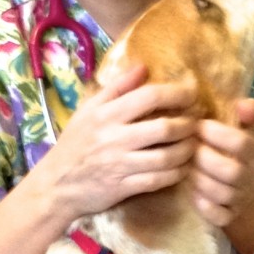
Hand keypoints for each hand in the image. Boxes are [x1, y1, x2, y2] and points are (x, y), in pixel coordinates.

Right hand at [40, 62, 198, 223]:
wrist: (57, 184)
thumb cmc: (75, 143)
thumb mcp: (89, 109)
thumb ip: (117, 87)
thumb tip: (143, 66)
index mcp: (106, 114)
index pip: (148, 97)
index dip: (176, 94)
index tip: (192, 93)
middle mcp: (113, 138)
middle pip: (163, 128)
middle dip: (187, 124)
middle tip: (197, 123)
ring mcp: (119, 164)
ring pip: (165, 157)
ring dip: (186, 151)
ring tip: (194, 145)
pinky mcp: (123, 187)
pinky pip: (158, 180)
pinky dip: (176, 173)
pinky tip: (183, 167)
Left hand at [192, 97, 253, 253]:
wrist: (243, 190)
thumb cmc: (236, 153)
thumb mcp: (244, 131)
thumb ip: (246, 115)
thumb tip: (244, 102)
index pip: (242, 143)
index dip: (217, 134)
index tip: (199, 126)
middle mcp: (251, 177)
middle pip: (231, 172)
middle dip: (205, 160)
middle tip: (188, 149)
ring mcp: (241, 199)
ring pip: (221, 194)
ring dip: (199, 180)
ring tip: (186, 168)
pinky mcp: (229, 216)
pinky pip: (218, 216)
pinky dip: (203, 205)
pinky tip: (192, 192)